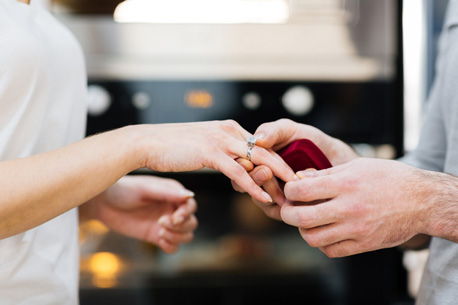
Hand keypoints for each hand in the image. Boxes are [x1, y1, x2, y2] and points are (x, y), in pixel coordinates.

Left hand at [81, 175, 197, 253]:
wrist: (102, 203)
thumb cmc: (123, 190)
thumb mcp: (145, 189)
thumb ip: (168, 193)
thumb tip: (190, 195)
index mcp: (173, 193)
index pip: (190, 206)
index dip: (186, 214)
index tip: (174, 218)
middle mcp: (172, 208)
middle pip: (191, 223)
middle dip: (181, 226)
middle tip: (161, 223)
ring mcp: (165, 223)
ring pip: (185, 235)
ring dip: (177, 237)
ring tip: (160, 232)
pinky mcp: (155, 235)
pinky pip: (173, 246)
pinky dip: (171, 246)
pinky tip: (159, 240)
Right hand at [139, 120, 294, 202]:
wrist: (147, 142)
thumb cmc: (172, 147)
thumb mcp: (203, 144)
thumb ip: (221, 151)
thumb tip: (232, 163)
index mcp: (229, 127)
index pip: (261, 145)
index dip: (278, 161)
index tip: (290, 176)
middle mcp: (229, 130)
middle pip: (266, 151)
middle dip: (285, 169)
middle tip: (301, 186)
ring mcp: (221, 140)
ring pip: (258, 160)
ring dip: (275, 179)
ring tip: (289, 195)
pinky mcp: (210, 152)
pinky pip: (238, 172)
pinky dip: (253, 186)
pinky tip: (264, 198)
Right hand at [232, 118, 356, 217]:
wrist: (337, 158)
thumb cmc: (310, 141)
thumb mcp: (290, 130)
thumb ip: (273, 131)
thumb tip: (258, 139)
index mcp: (255, 160)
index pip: (239, 166)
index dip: (241, 166)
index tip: (248, 162)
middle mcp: (260, 179)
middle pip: (244, 185)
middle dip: (254, 179)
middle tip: (266, 172)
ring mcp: (272, 195)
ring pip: (260, 200)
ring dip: (269, 192)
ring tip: (286, 182)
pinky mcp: (287, 209)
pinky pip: (278, 212)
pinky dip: (284, 205)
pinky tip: (295, 196)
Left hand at [281, 158, 429, 256]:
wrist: (422, 201)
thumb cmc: (388, 178)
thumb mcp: (357, 166)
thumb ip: (325, 173)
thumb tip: (298, 178)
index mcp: (345, 184)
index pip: (301, 190)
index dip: (289, 190)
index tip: (291, 190)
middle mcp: (349, 208)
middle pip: (301, 217)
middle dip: (287, 213)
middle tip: (288, 208)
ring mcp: (356, 229)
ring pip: (313, 238)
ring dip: (303, 230)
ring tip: (307, 220)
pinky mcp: (364, 245)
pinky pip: (331, 250)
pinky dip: (322, 243)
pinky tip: (325, 232)